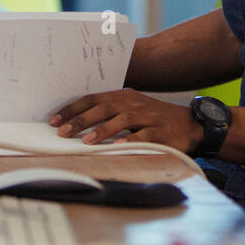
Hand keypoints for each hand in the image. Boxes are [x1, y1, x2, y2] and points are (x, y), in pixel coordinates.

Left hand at [49, 89, 204, 153]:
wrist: (190, 124)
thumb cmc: (155, 118)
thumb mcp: (132, 109)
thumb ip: (110, 112)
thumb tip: (78, 121)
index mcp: (124, 97)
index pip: (94, 99)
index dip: (73, 109)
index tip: (54, 120)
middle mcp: (134, 104)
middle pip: (104, 108)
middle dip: (81, 119)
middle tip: (62, 131)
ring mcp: (148, 117)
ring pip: (122, 120)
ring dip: (102, 130)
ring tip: (85, 141)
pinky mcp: (160, 132)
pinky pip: (143, 136)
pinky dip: (129, 141)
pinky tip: (117, 147)